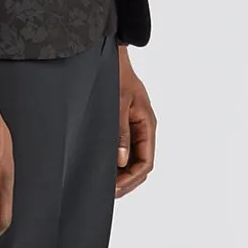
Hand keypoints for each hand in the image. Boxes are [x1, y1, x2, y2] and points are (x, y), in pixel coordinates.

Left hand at [115, 48, 155, 196]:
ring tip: (102, 184)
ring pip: (131, 159)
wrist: (109, 55)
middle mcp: (143, 129)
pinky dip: (114, 162)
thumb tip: (120, 160)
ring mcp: (133, 127)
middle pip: (140, 165)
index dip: (130, 178)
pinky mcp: (122, 124)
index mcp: (147, 124)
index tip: (113, 188)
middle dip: (125, 181)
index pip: (145, 162)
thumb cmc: (115, 75)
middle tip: (105, 192)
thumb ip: (120, 132)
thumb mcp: (117, 103)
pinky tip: (100, 167)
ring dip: (120, 174)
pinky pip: (123, 150)